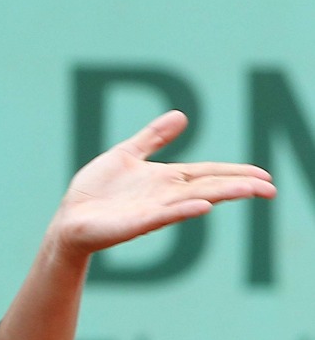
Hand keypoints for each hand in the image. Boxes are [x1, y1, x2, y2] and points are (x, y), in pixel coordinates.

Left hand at [48, 109, 275, 259]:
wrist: (69, 219)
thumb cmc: (95, 191)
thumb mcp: (126, 155)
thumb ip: (153, 138)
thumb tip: (182, 115)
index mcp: (166, 179)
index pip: (209, 173)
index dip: (236, 172)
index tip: (264, 176)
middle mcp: (165, 196)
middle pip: (210, 187)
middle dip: (240, 186)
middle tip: (271, 188)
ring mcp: (152, 211)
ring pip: (193, 200)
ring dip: (221, 195)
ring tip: (250, 191)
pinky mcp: (135, 224)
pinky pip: (163, 215)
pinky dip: (183, 210)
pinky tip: (203, 206)